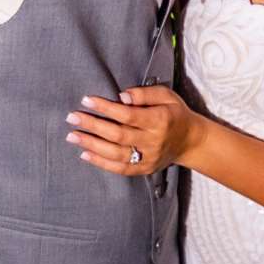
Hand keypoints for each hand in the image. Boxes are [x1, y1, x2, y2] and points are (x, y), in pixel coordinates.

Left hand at [68, 86, 201, 176]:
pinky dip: (101, 163)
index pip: (127, 115)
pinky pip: (121, 169)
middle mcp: (153, 141)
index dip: (105, 108)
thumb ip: (144, 94)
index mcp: (159, 120)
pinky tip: (85, 154)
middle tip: (72, 118)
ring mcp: (149, 158)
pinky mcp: (144, 169)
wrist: (190, 141)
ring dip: (91, 145)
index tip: (86, 100)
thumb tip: (122, 96)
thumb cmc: (175, 113)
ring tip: (72, 136)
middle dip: (92, 126)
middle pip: (118, 135)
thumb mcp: (166, 95)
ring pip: (116, 154)